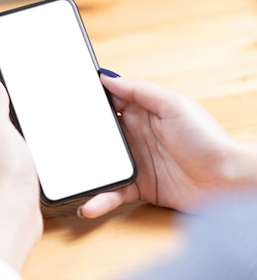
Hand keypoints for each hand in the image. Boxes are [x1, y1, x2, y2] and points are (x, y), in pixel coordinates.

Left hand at [0, 74, 41, 270]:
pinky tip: (38, 160)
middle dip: (16, 120)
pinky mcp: (12, 183)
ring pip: (12, 145)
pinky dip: (30, 159)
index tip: (20, 93)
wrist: (12, 214)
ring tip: (37, 137)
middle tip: (32, 115)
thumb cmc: (2, 173)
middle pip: (1, 126)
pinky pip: (21, 164)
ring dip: (25, 141)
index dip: (5, 99)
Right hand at [79, 74, 256, 217]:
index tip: (65, 99)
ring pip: (101, 164)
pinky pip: (113, 192)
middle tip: (55, 139)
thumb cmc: (207, 138)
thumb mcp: (173, 104)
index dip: (88, 101)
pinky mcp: (139, 187)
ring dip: (84, 169)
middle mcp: (136, 136)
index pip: (109, 103)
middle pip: (99, 134)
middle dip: (77, 135)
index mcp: (143, 113)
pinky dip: (99, 199)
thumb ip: (139, 89)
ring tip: (65, 175)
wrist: (227, 180)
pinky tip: (88, 204)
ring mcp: (135, 162)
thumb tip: (106, 78)